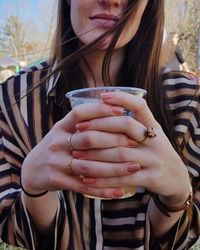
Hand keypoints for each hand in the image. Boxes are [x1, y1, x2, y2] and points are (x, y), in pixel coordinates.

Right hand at [21, 102, 127, 198]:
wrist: (32, 169)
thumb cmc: (57, 147)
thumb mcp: (63, 131)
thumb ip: (83, 124)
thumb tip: (114, 111)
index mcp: (61, 126)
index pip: (80, 113)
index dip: (101, 110)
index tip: (122, 110)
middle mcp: (57, 141)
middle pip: (88, 139)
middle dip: (114, 140)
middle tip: (135, 142)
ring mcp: (55, 161)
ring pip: (88, 165)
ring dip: (114, 167)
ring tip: (134, 167)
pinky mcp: (56, 179)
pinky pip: (82, 186)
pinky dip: (102, 190)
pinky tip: (119, 191)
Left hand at [70, 91, 190, 202]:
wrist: (176, 179)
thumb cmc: (154, 153)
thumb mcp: (149, 135)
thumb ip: (132, 125)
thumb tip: (103, 110)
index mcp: (153, 126)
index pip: (140, 105)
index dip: (122, 98)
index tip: (102, 96)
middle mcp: (155, 140)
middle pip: (126, 126)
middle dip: (99, 126)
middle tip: (77, 129)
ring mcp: (155, 159)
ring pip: (121, 154)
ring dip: (96, 155)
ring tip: (76, 155)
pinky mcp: (153, 178)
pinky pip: (123, 178)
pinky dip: (104, 179)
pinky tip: (88, 179)